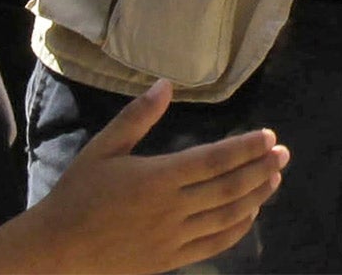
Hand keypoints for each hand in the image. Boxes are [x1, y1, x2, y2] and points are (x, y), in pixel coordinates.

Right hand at [0, 79, 287, 273]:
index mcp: (157, 178)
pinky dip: (237, 230)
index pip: (214, 160)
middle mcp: (172, 209)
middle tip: (283, 154)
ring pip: (226, 217)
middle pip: (228, 187)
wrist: (58, 251)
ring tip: (274, 179)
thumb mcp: (103, 149)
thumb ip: (137, 117)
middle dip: (260, 169)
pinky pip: (213, 245)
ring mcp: (173, 238)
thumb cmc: (78, 194)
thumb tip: (165, 84)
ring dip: (255, 197)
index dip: (245, 148)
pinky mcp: (170, 260)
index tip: (269, 137)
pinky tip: (249, 215)